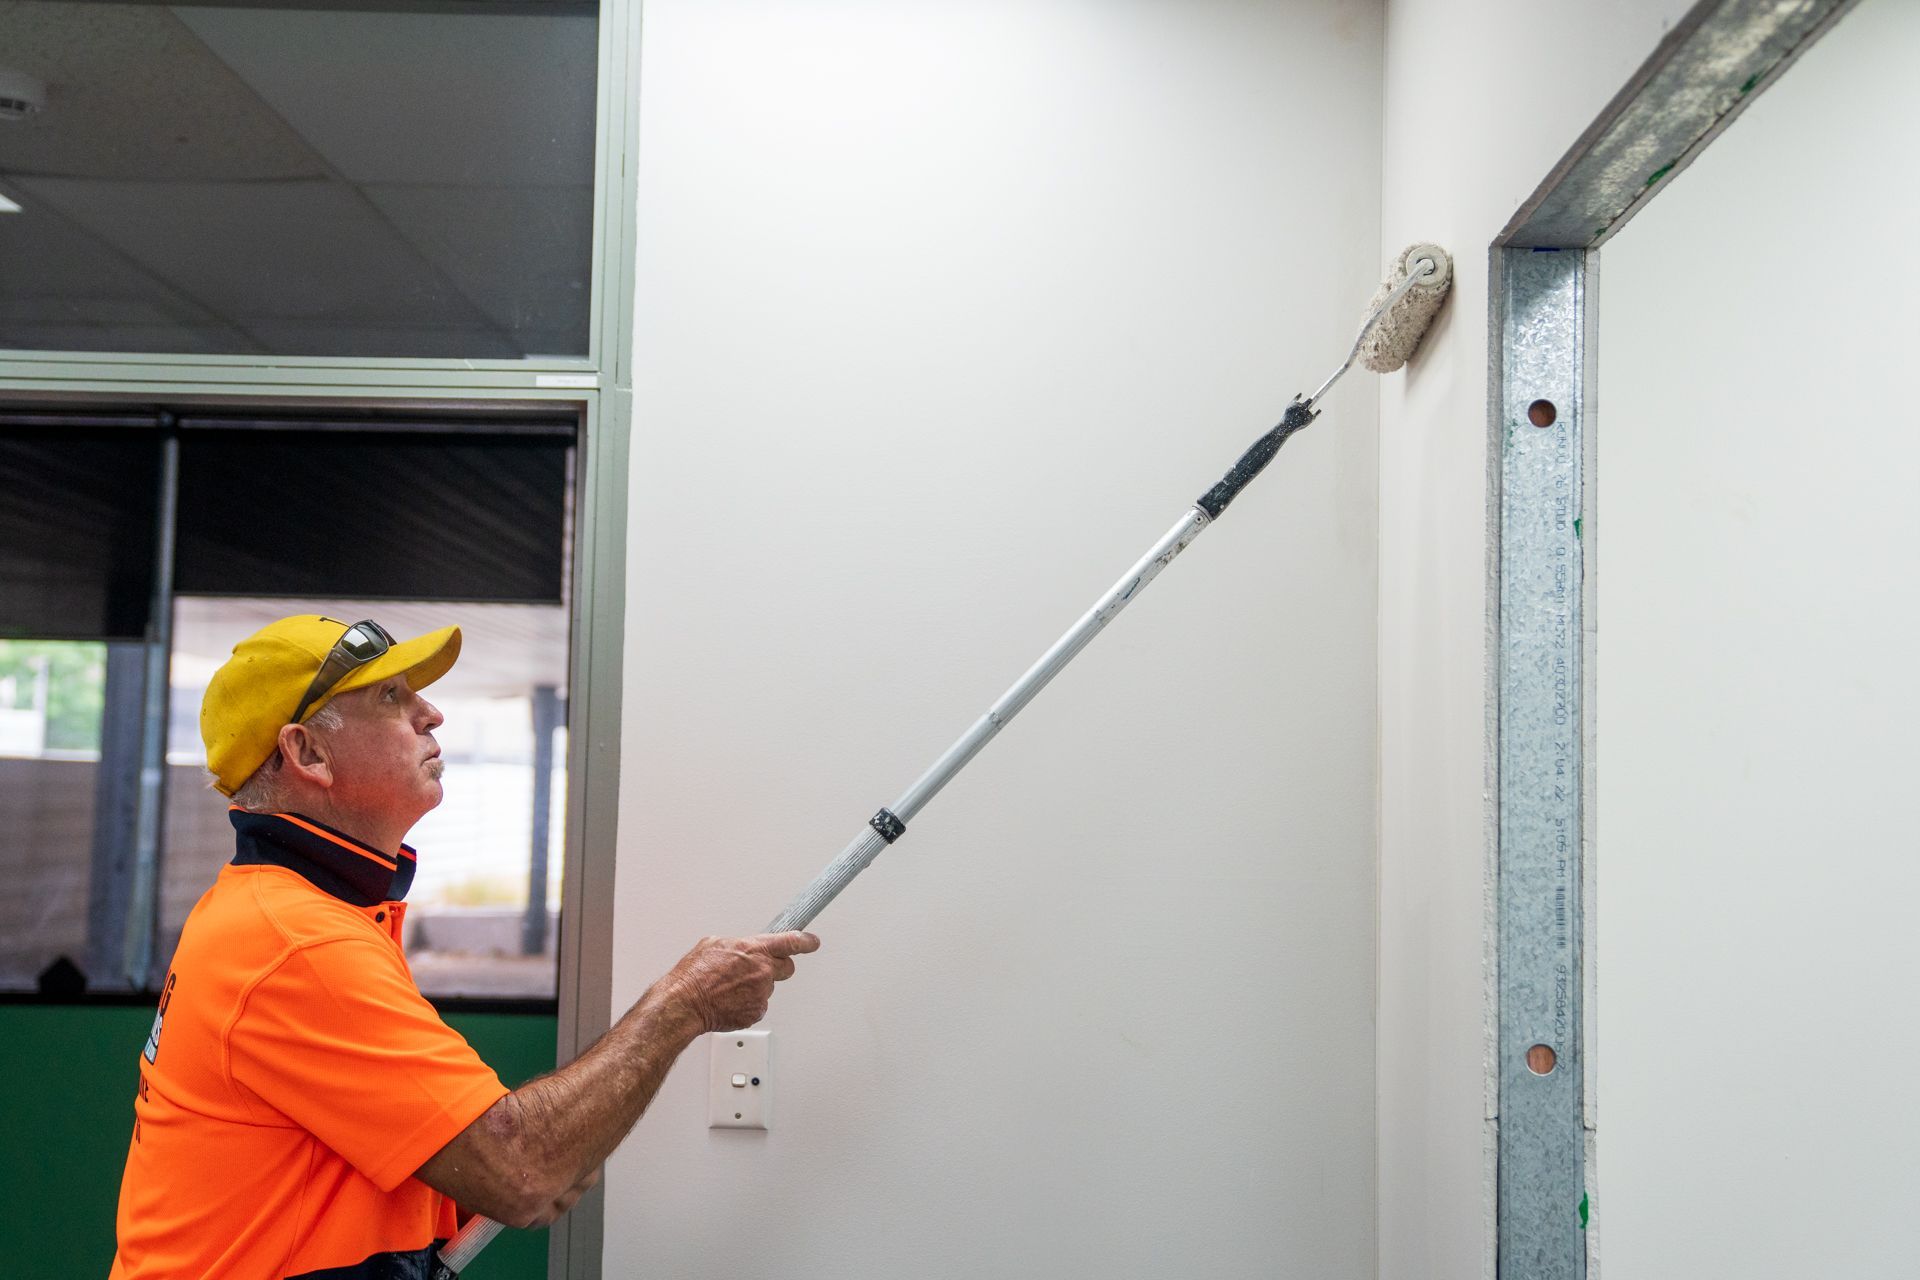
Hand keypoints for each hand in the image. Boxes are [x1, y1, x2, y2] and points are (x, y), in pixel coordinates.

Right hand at [657, 931, 820, 1032]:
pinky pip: (759, 1006)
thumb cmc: (694, 974)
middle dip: (777, 968)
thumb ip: (738, 945)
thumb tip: (743, 949)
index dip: (806, 941)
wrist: (685, 1003)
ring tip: (731, 988)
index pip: (791, 941)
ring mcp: (761, 994)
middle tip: (758, 970)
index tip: (812, 941)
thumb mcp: (715, 944)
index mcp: (755, 949)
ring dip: (756, 988)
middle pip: (787, 968)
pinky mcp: (756, 1012)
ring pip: (768, 989)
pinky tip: (730, 1001)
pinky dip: (748, 1004)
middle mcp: (763, 971)